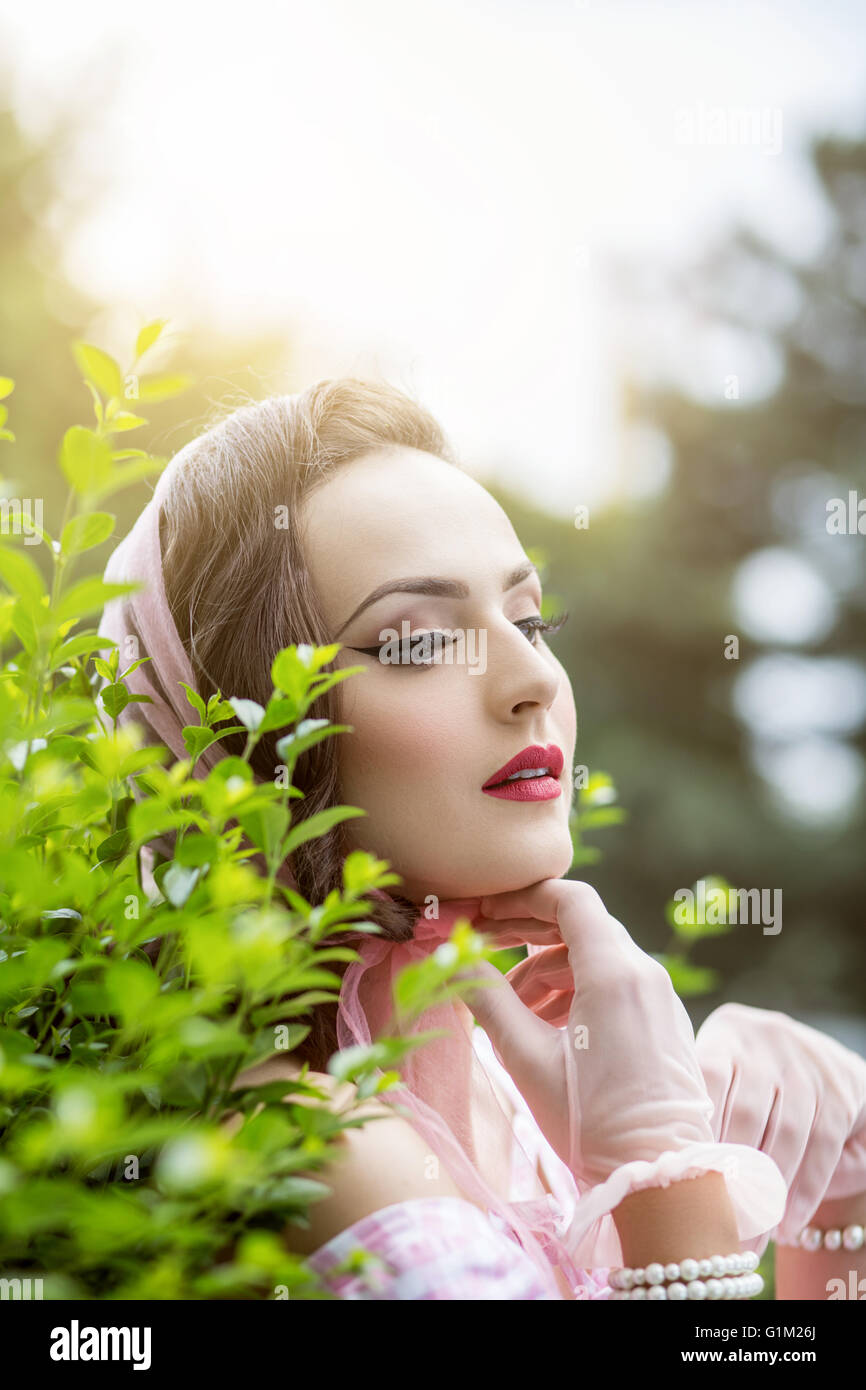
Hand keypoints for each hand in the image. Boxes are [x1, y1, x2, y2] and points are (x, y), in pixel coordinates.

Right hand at [461, 878, 716, 1184]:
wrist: (659, 1176)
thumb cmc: (591, 1121)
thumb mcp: (526, 1059)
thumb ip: (487, 1000)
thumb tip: (452, 960)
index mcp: (613, 972)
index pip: (570, 899)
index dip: (522, 897)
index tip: (486, 912)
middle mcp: (645, 974)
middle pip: (582, 926)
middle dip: (529, 933)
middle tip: (485, 946)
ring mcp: (661, 998)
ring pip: (597, 958)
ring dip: (549, 970)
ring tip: (513, 1010)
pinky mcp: (666, 1022)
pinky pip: (617, 985)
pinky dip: (577, 991)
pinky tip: (549, 1028)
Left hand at [694, 1002, 865, 1237]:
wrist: (827, 1069)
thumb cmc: (752, 1084)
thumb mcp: (725, 1075)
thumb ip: (695, 1105)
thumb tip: (658, 1164)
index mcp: (728, 1034)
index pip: (707, 1081)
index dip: (697, 1132)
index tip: (681, 1181)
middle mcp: (768, 1042)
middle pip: (745, 1113)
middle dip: (729, 1176)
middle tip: (713, 1224)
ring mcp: (808, 1067)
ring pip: (786, 1135)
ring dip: (768, 1193)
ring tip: (749, 1237)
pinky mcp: (840, 1095)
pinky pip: (822, 1148)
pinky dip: (804, 1191)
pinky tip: (787, 1225)